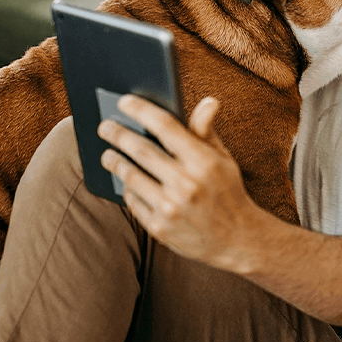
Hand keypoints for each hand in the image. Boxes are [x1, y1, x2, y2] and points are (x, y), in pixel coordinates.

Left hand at [98, 95, 260, 271]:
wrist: (237, 239)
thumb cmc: (227, 192)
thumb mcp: (223, 159)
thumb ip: (206, 131)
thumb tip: (208, 101)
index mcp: (204, 162)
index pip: (166, 126)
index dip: (141, 110)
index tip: (124, 101)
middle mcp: (186, 184)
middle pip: (141, 150)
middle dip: (118, 134)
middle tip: (104, 126)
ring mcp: (171, 208)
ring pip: (131, 176)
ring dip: (115, 162)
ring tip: (108, 154)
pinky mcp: (160, 228)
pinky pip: (133, 201)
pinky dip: (127, 189)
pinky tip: (125, 181)